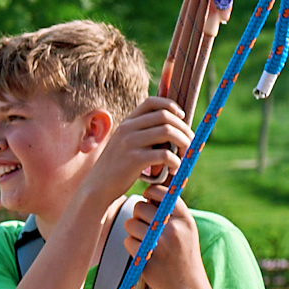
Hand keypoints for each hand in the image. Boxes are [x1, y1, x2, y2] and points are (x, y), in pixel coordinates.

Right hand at [75, 100, 191, 220]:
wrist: (99, 186)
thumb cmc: (118, 166)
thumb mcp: (126, 143)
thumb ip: (143, 133)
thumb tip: (174, 129)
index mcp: (127, 122)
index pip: (152, 102)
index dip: (171, 105)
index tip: (182, 117)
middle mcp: (127, 128)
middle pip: (165, 116)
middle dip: (183, 129)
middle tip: (190, 143)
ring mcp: (130, 143)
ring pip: (168, 132)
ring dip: (183, 143)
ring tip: (184, 156)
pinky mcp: (134, 159)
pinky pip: (165, 154)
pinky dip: (176, 162)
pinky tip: (174, 170)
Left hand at [129, 197, 209, 288]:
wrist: (187, 287)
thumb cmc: (183, 254)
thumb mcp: (186, 230)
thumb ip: (170, 211)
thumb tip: (147, 191)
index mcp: (185, 218)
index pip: (160, 192)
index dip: (149, 193)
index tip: (149, 200)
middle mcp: (173, 228)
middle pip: (140, 207)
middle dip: (138, 215)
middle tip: (147, 226)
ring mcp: (159, 243)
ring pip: (130, 223)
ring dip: (133, 231)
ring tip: (147, 241)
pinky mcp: (147, 257)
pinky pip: (127, 241)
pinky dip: (131, 246)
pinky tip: (144, 253)